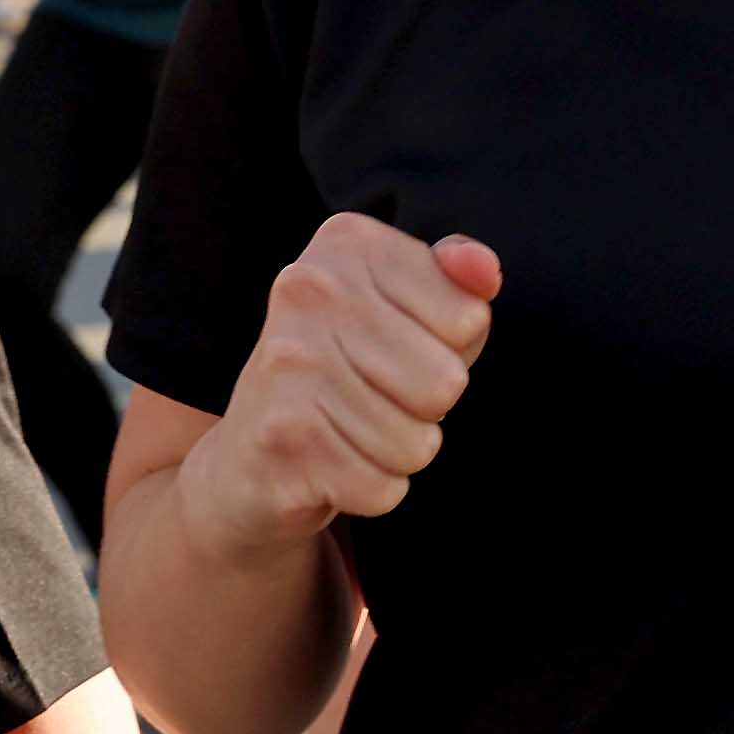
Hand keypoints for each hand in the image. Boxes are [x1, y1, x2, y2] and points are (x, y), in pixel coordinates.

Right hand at [175, 215, 501, 559]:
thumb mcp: (410, 313)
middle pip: (446, 383)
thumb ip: (456, 284)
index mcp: (346, 243)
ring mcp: (288, 363)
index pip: (469, 319)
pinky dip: (370, 491)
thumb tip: (484, 271)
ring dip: (396, 454)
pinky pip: (384, 487)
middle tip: (371, 399)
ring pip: (418, 443)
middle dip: (425, 410)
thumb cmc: (348, 374)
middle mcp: (307, 289)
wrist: (249, 460)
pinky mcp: (282, 437)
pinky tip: (330, 467)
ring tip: (349, 432)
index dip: (448, 352)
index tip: (395, 350)